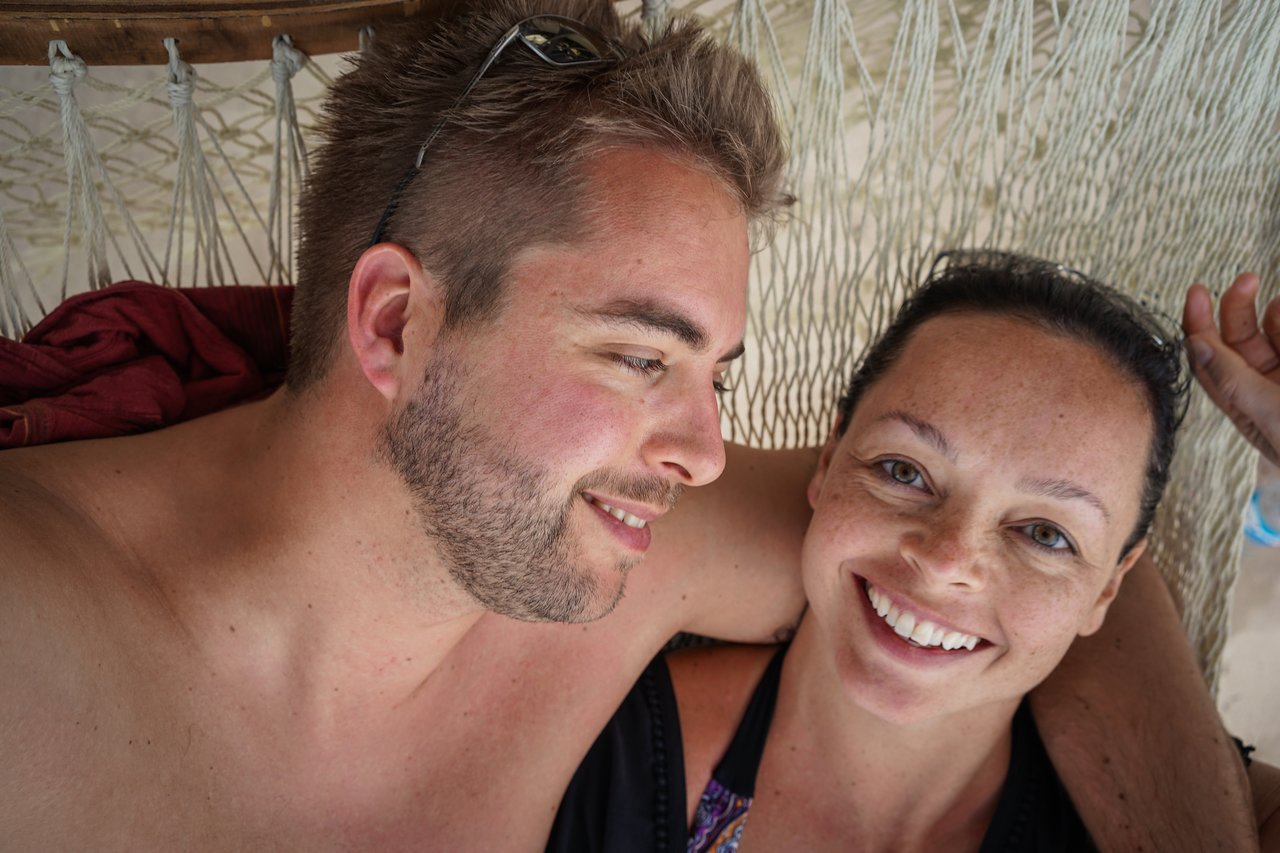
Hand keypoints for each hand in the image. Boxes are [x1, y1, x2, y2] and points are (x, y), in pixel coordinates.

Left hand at [1183, 273, 1279, 465]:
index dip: (1198, 324)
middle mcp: (1269, 387)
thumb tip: (1196, 346)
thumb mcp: (1272, 415)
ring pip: (1277, 328)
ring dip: (1278, 312)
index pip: (1208, 361)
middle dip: (1237, 307)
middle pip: (1240, 338)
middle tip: (1246, 280)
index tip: (1198, 291)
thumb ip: (1235, 381)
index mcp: (1247, 405)